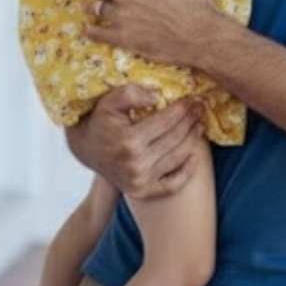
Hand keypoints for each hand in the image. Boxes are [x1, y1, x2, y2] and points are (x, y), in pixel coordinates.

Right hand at [64, 85, 204, 198]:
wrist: (86, 148)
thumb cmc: (100, 120)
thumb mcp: (109, 101)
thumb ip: (131, 94)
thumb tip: (158, 96)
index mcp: (129, 141)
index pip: (166, 122)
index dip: (182, 109)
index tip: (192, 99)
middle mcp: (136, 165)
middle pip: (175, 139)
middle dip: (190, 121)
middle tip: (200, 108)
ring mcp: (140, 181)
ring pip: (177, 158)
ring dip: (193, 140)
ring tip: (199, 125)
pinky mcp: (142, 192)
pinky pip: (172, 185)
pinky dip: (187, 172)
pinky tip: (195, 156)